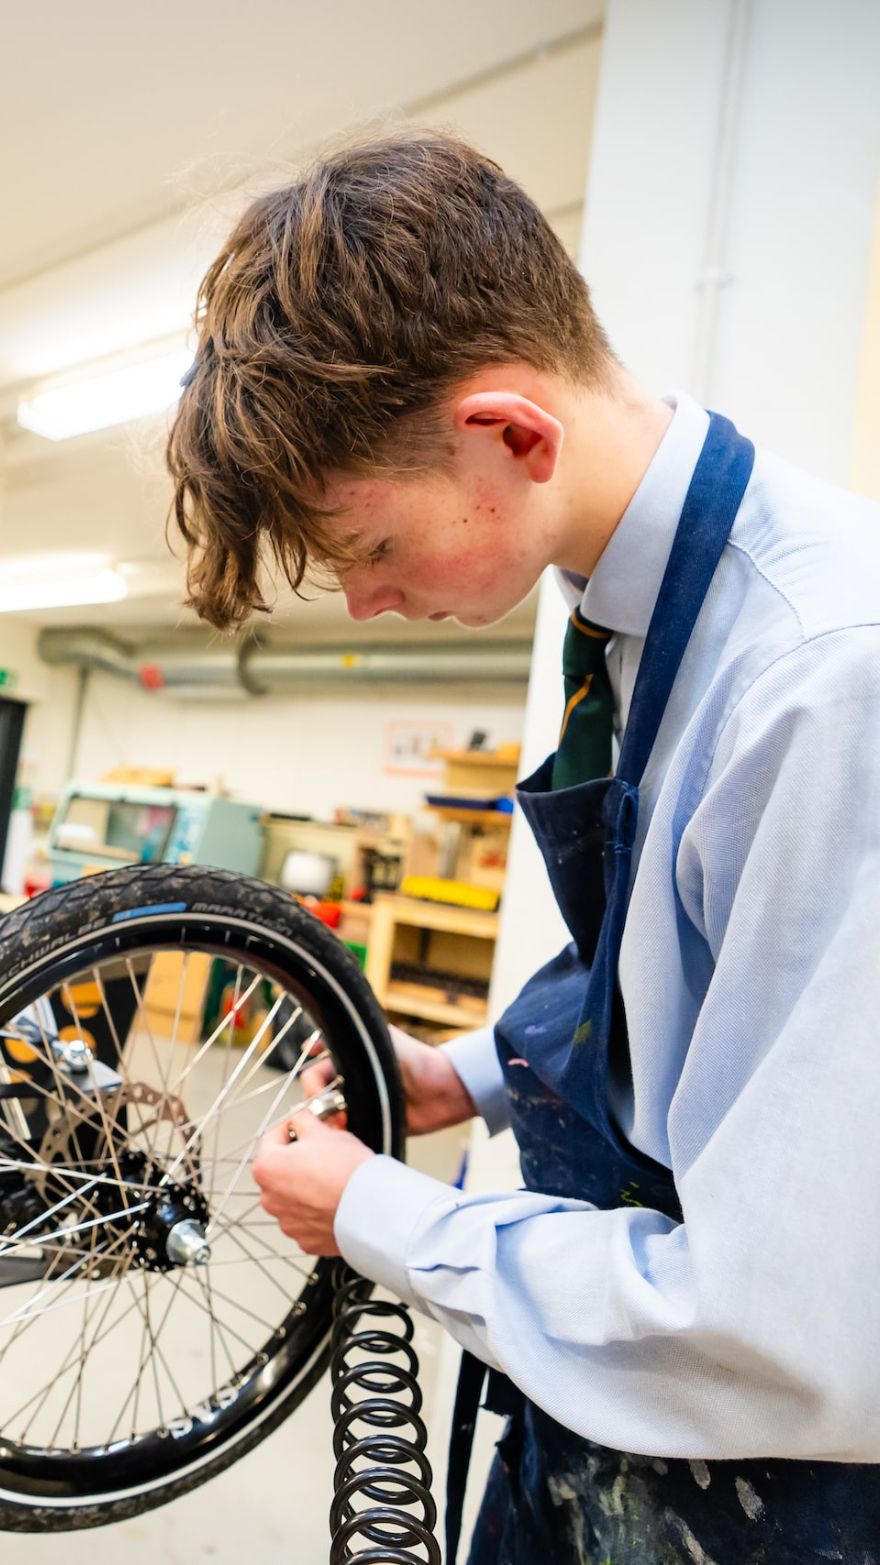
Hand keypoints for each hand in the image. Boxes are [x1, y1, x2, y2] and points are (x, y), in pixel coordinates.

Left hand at [251, 1109, 373, 1254]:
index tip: (302, 1125)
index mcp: (267, 1168)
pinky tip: (334, 1199)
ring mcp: (288, 1222)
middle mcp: (271, 1199)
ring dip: (307, 1186)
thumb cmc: (347, 1171)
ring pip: (293, 1196)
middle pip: (282, 1170)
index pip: (272, 1137)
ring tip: (331, 1177)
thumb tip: (302, 1120)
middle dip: (299, 1159)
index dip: (292, 1127)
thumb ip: (304, 1122)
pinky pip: (307, 1219)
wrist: (371, 1206)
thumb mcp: (324, 1131)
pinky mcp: (306, 1239)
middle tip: (321, 1151)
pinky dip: (317, 1210)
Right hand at [301, 1023, 475, 1135]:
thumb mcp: (381, 1039)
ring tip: (340, 1126)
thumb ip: (349, 1039)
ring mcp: (359, 1106)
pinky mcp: (370, 1125)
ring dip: (329, 1124)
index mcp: (348, 1061)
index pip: (315, 1073)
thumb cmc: (413, 1059)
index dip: (312, 1083)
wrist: (441, 1089)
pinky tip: (346, 1136)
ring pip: (328, 1118)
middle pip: (318, 1098)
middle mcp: (350, 1083)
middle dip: (318, 1107)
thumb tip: (308, 1044)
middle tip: (330, 1113)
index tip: (315, 1092)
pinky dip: (342, 1136)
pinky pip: (347, 1133)